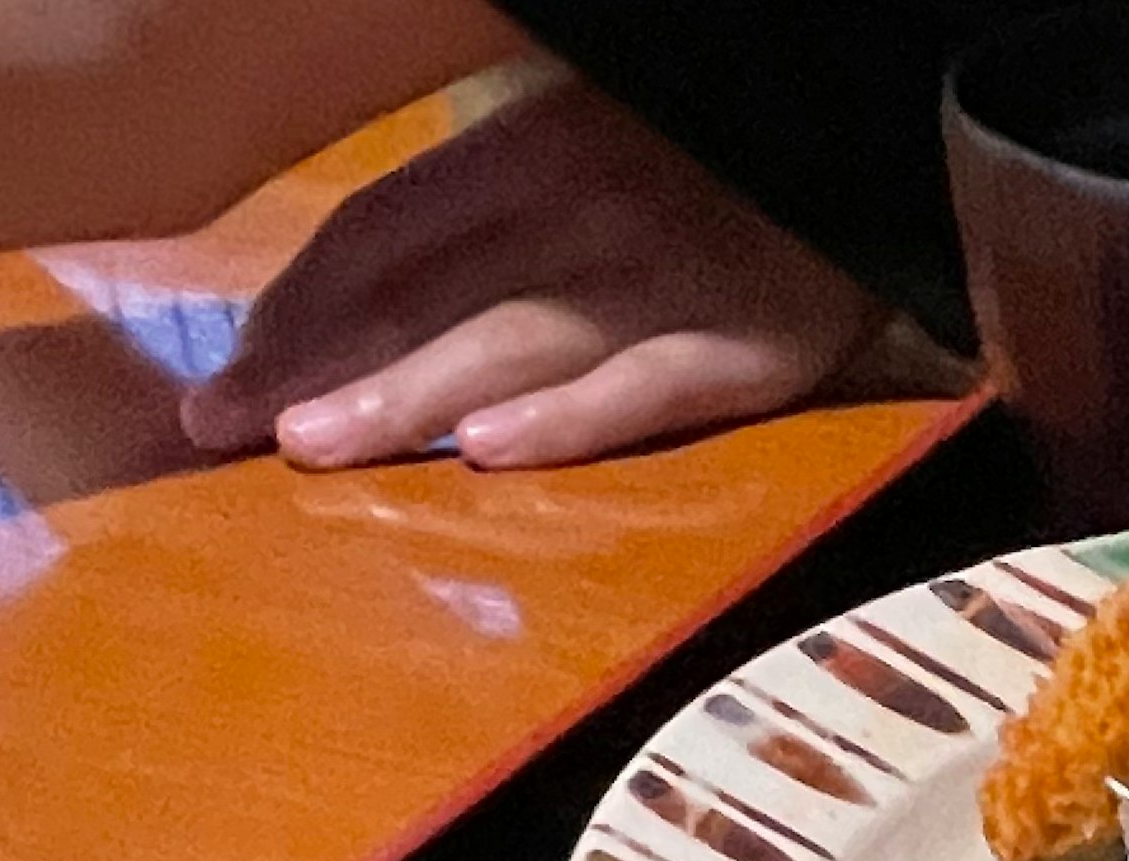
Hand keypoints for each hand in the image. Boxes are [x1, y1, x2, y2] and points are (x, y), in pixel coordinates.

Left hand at [180, 71, 887, 470]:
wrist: (909, 141)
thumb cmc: (740, 154)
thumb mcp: (606, 136)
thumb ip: (508, 195)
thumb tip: (394, 283)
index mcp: (539, 145)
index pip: (387, 231)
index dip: (299, 304)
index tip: (227, 374)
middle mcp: (587, 208)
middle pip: (425, 293)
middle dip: (314, 363)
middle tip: (219, 432)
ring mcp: (671, 282)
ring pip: (511, 343)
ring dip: (404, 397)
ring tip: (315, 449)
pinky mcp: (758, 350)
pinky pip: (649, 388)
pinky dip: (568, 422)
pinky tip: (490, 455)